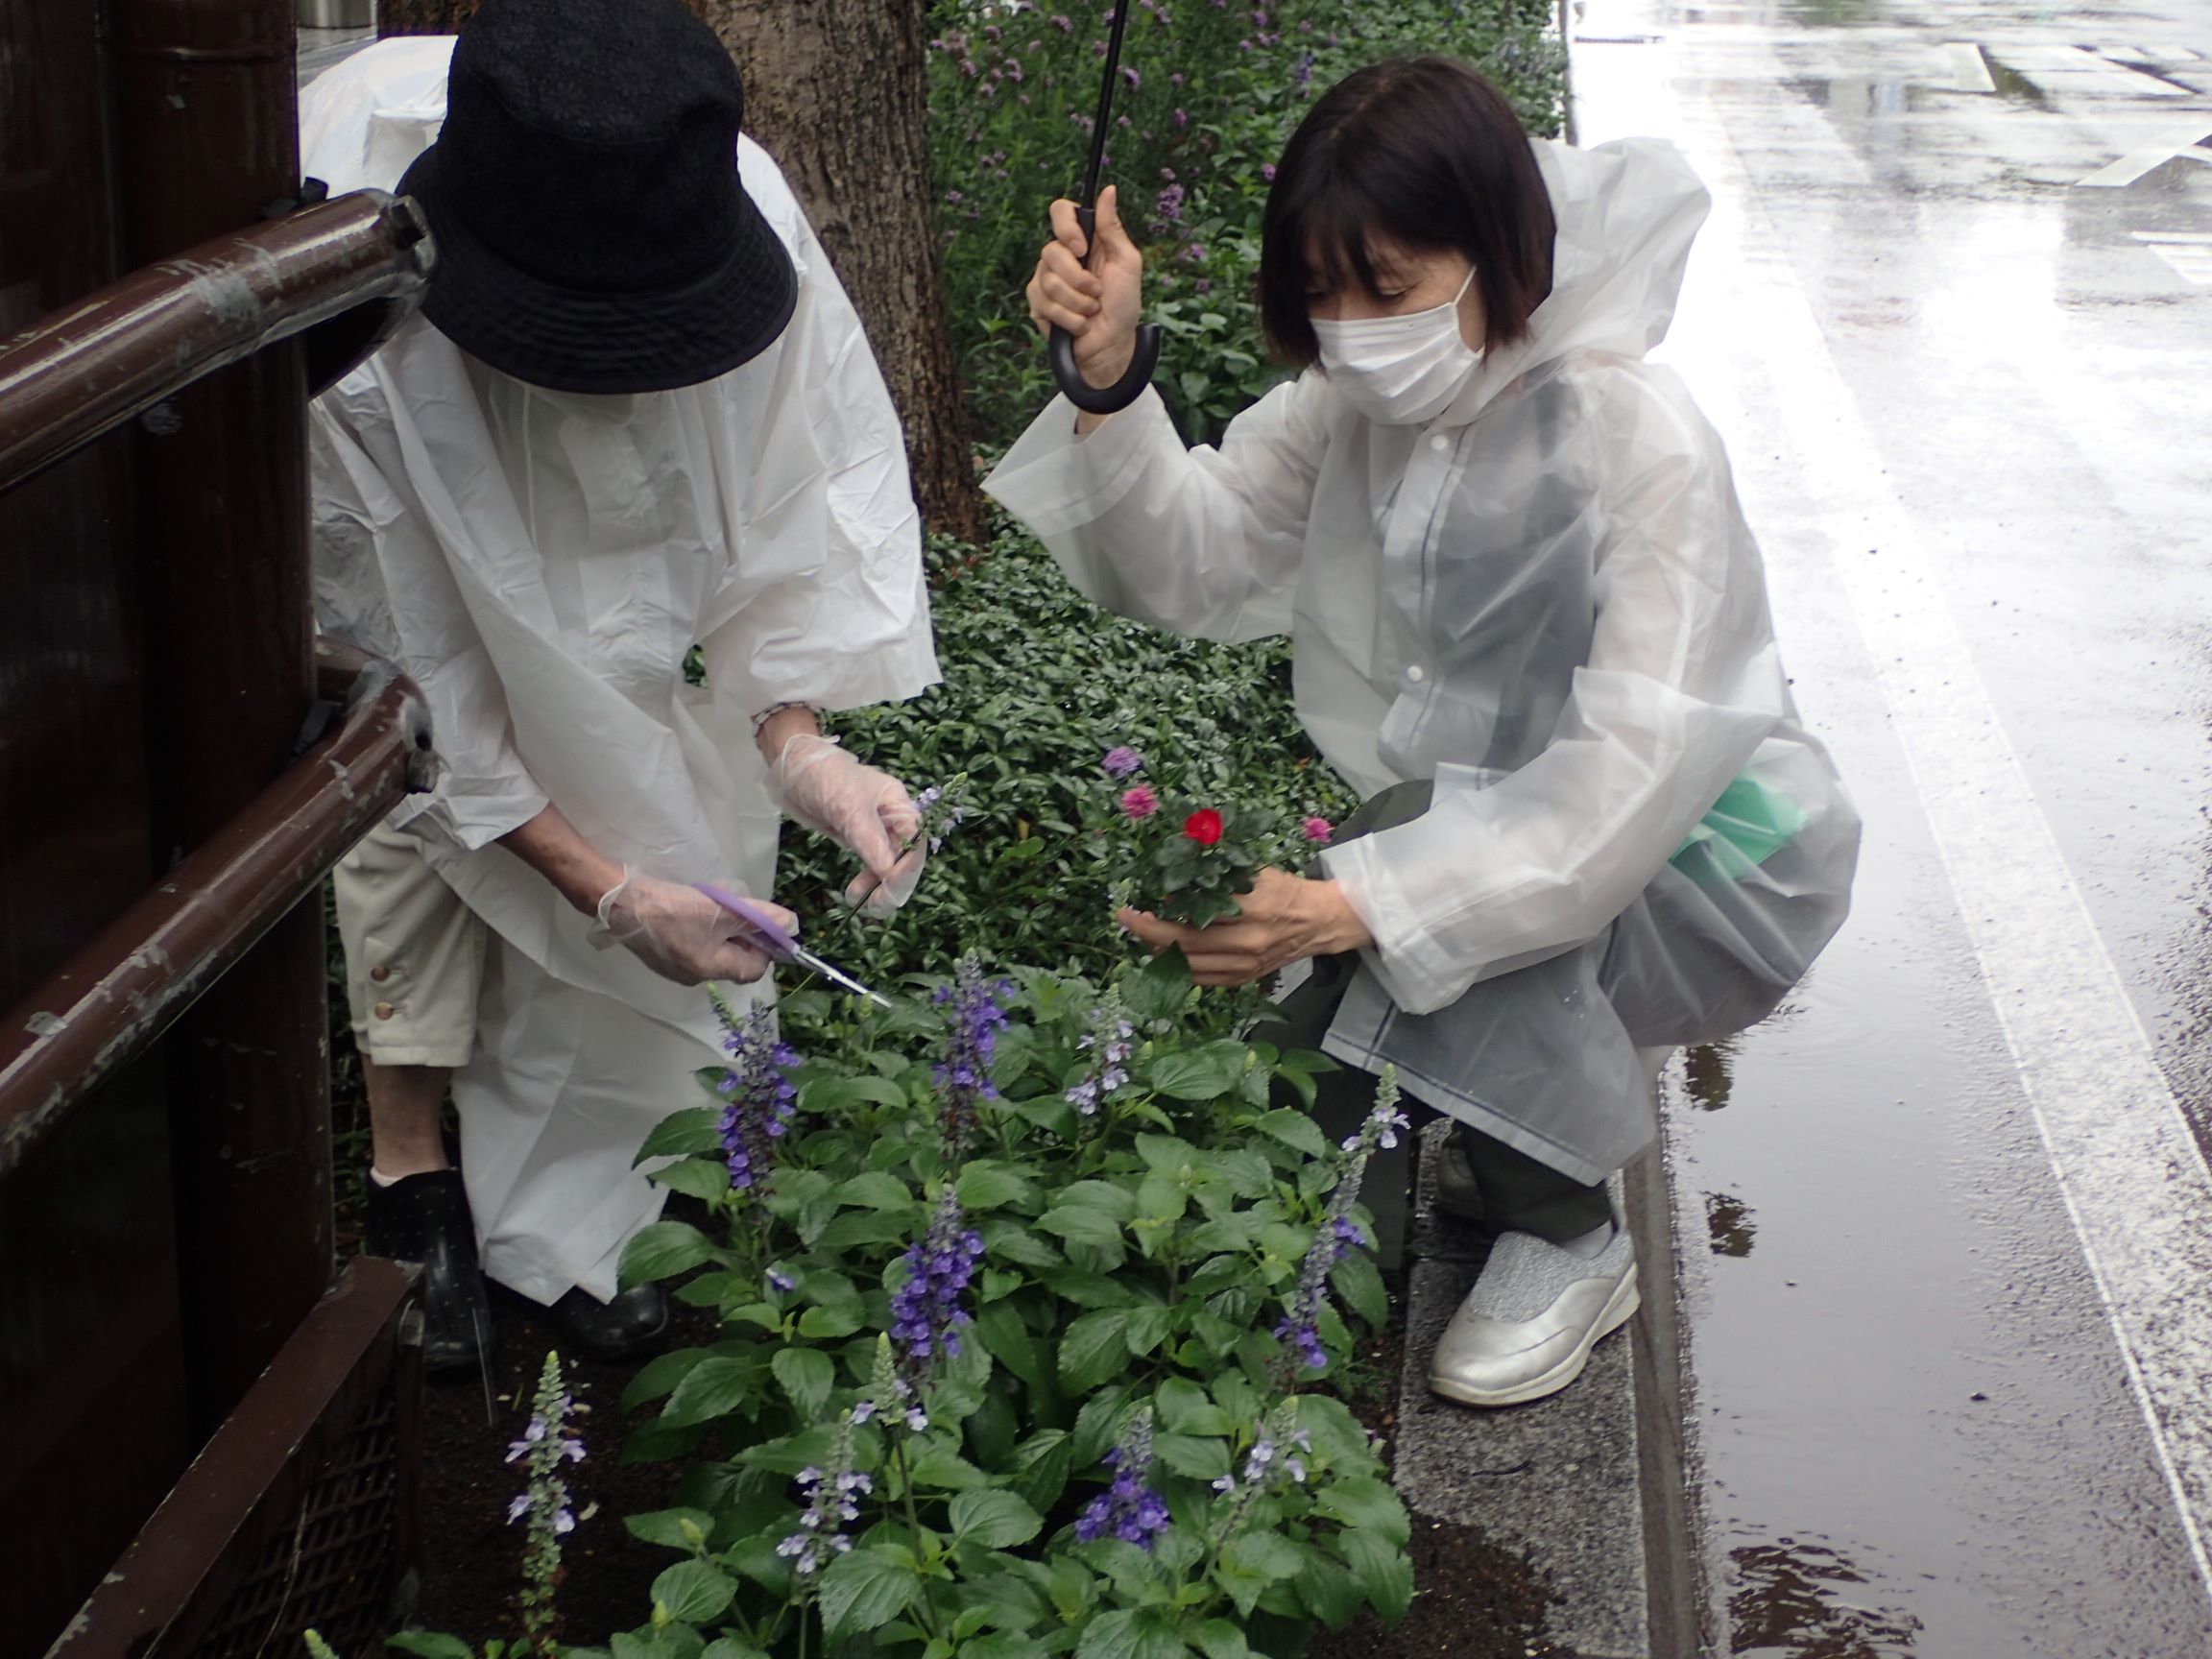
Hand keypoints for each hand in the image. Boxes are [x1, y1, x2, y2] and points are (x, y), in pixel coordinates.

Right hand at [593, 868, 790, 984]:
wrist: (619, 903)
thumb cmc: (672, 908)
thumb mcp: (721, 910)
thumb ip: (758, 917)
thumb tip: (790, 925)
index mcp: (711, 970)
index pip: (754, 969)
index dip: (765, 945)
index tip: (759, 921)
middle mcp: (694, 977)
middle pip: (734, 962)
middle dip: (741, 937)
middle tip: (734, 910)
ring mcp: (675, 969)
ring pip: (713, 954)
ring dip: (721, 933)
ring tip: (710, 909)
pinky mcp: (661, 958)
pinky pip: (693, 949)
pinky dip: (700, 933)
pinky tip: (688, 914)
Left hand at [767, 733, 925, 915]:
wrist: (791, 769)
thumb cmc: (824, 778)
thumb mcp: (848, 808)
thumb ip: (869, 840)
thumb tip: (889, 873)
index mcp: (897, 804)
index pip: (914, 840)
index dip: (907, 866)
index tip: (890, 887)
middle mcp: (890, 819)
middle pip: (904, 857)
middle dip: (894, 883)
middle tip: (877, 906)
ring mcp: (873, 831)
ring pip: (887, 865)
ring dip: (878, 887)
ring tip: (863, 904)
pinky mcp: (855, 839)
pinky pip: (869, 865)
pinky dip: (866, 882)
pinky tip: (854, 893)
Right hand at [1027, 185, 1144, 390]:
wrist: (1111, 346)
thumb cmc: (1123, 305)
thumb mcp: (1127, 263)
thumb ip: (1112, 228)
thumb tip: (1108, 190)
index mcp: (1083, 241)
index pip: (1060, 212)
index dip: (1066, 227)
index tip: (1081, 249)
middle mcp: (1060, 256)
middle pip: (1051, 250)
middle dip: (1079, 279)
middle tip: (1097, 294)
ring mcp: (1044, 280)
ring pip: (1048, 280)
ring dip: (1078, 303)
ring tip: (1091, 312)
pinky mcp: (1037, 304)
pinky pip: (1044, 303)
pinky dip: (1069, 318)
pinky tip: (1079, 324)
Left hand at [1118, 869, 1375, 987]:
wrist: (1319, 922)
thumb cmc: (1286, 891)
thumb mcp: (1255, 873)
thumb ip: (1217, 878)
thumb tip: (1174, 888)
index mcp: (1254, 908)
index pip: (1196, 914)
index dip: (1160, 914)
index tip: (1134, 906)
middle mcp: (1249, 941)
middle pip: (1187, 943)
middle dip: (1149, 933)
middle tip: (1127, 920)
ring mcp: (1246, 964)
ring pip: (1190, 965)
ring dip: (1160, 951)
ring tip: (1144, 934)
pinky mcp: (1245, 979)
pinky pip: (1202, 979)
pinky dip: (1179, 967)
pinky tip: (1166, 953)